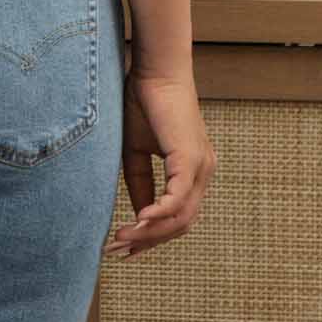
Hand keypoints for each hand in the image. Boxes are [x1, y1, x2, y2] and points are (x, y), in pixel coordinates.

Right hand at [106, 61, 214, 259]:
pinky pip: (178, 197)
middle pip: (181, 224)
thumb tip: (139, 217)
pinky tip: (138, 221)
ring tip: (121, 239)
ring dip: (150, 232)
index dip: (152, 237)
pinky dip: (159, 213)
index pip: (179, 217)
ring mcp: (202, 166)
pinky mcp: (191, 157)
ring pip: (182, 216)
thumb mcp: (135, 152)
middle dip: (149, 242)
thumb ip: (140, 184)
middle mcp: (204, 171)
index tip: (125, 248)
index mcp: (193, 171)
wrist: (152, 70)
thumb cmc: (142, 104)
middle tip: (117, 251)